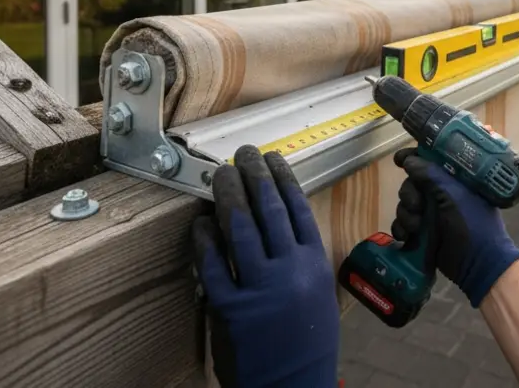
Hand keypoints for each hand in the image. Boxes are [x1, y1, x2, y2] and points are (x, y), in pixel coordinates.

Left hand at [193, 146, 338, 387]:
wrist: (293, 386)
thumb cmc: (305, 341)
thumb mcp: (317, 294)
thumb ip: (300, 258)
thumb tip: (276, 220)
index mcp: (316, 265)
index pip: (298, 208)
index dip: (282, 178)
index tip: (271, 158)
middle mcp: (291, 271)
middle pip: (269, 209)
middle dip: (253, 175)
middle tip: (242, 154)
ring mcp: (260, 289)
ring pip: (240, 228)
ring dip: (228, 196)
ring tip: (220, 175)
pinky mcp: (230, 308)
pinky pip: (213, 264)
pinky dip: (205, 239)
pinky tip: (201, 223)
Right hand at [391, 146, 518, 307]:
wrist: (477, 264)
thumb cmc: (472, 224)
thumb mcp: (454, 196)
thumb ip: (431, 176)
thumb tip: (410, 160)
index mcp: (453, 180)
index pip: (430, 161)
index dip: (413, 158)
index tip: (398, 160)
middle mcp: (441, 194)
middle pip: (412, 184)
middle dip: (409, 194)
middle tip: (416, 207)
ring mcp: (431, 214)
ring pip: (405, 205)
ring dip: (405, 215)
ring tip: (415, 227)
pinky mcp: (422, 233)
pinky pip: (403, 225)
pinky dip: (401, 229)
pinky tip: (406, 237)